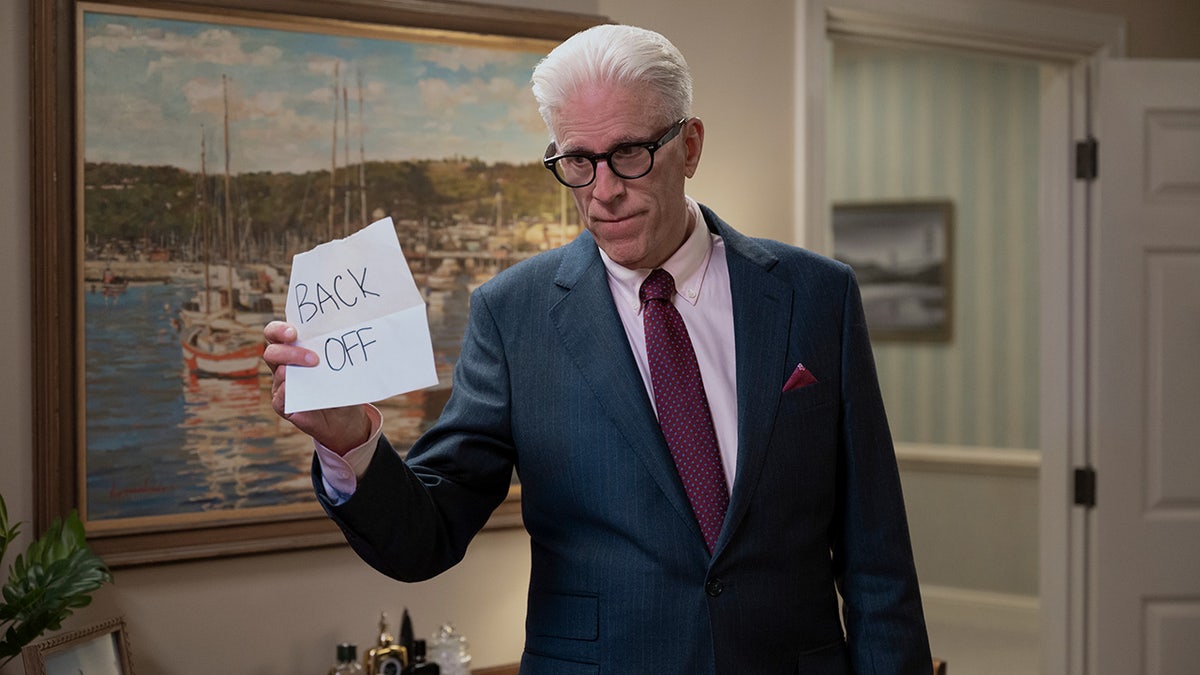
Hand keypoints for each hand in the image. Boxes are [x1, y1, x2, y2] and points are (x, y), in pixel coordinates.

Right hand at [263, 320, 370, 453]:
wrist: (344, 417)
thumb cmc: (341, 384)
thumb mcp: (341, 366)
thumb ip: (336, 353)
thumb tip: (343, 340)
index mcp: (294, 349)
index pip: (277, 334)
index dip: (279, 330)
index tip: (294, 332)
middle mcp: (283, 365)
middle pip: (272, 351)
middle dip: (289, 351)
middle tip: (312, 357)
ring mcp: (281, 386)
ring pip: (277, 371)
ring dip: (294, 367)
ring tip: (314, 368)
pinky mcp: (283, 405)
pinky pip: (280, 397)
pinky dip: (289, 391)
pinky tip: (301, 390)